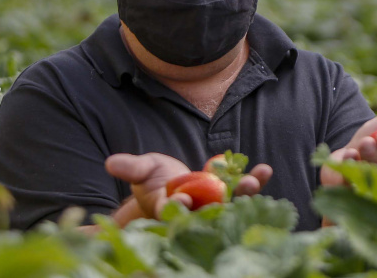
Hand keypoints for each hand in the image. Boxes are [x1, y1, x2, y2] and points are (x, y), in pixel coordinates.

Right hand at [103, 153, 272, 226]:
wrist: (169, 182)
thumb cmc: (152, 178)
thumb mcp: (142, 170)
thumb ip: (132, 167)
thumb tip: (111, 162)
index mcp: (169, 211)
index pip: (173, 212)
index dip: (177, 206)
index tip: (181, 199)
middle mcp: (195, 213)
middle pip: (208, 213)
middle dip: (220, 205)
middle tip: (230, 199)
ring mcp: (214, 205)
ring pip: (230, 203)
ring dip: (243, 193)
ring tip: (253, 181)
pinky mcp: (228, 195)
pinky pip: (242, 189)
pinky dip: (255, 180)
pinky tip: (266, 170)